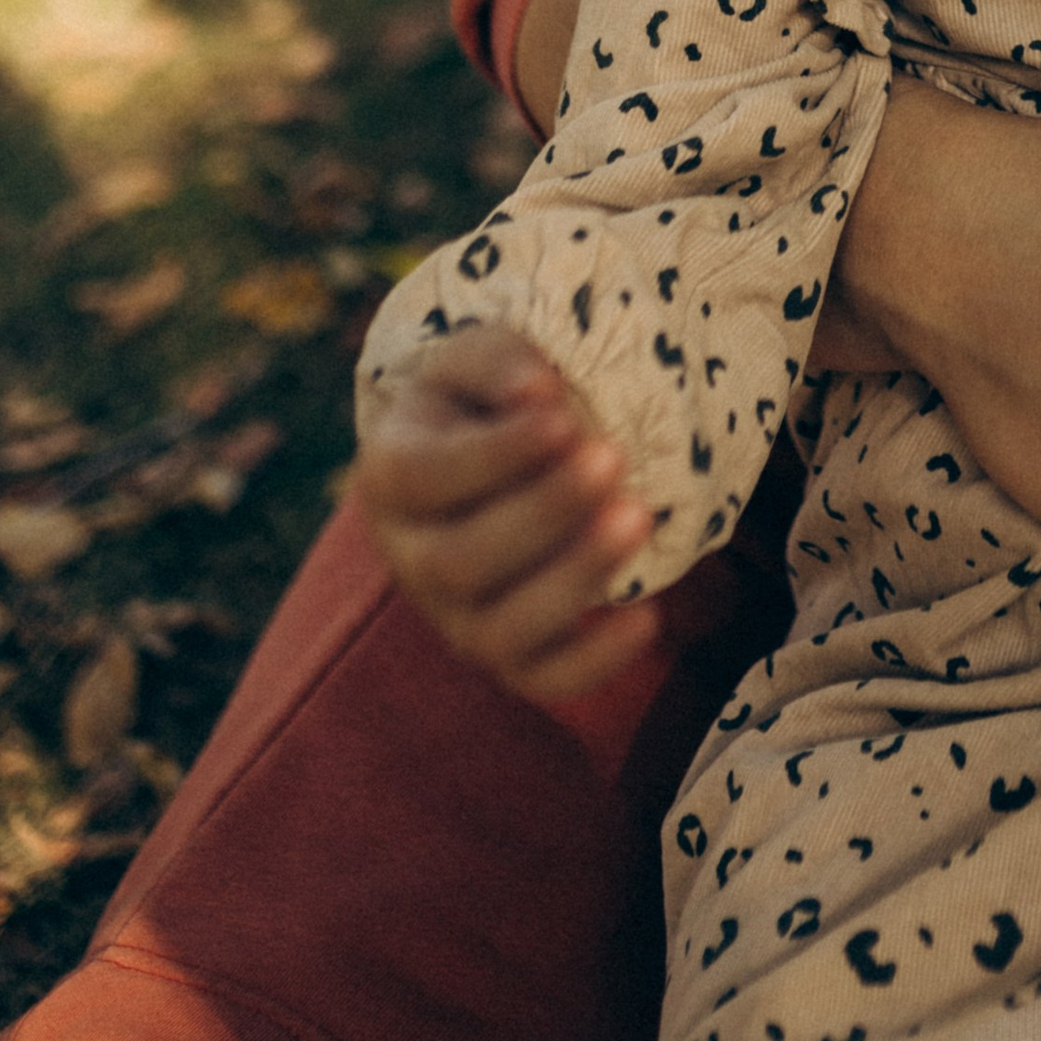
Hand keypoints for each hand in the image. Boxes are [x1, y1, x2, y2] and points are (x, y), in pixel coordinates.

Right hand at [354, 327, 659, 704]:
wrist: (488, 458)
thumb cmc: (485, 402)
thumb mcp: (478, 359)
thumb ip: (500, 363)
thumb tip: (537, 391)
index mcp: (392, 475)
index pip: (425, 478)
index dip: (493, 456)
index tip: (563, 418)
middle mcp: (411, 559)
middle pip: (458, 562)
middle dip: (544, 513)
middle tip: (613, 458)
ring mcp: (455, 616)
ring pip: (497, 632)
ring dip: (573, 579)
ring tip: (639, 517)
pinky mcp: (507, 653)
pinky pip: (540, 681)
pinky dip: (593, 662)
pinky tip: (648, 616)